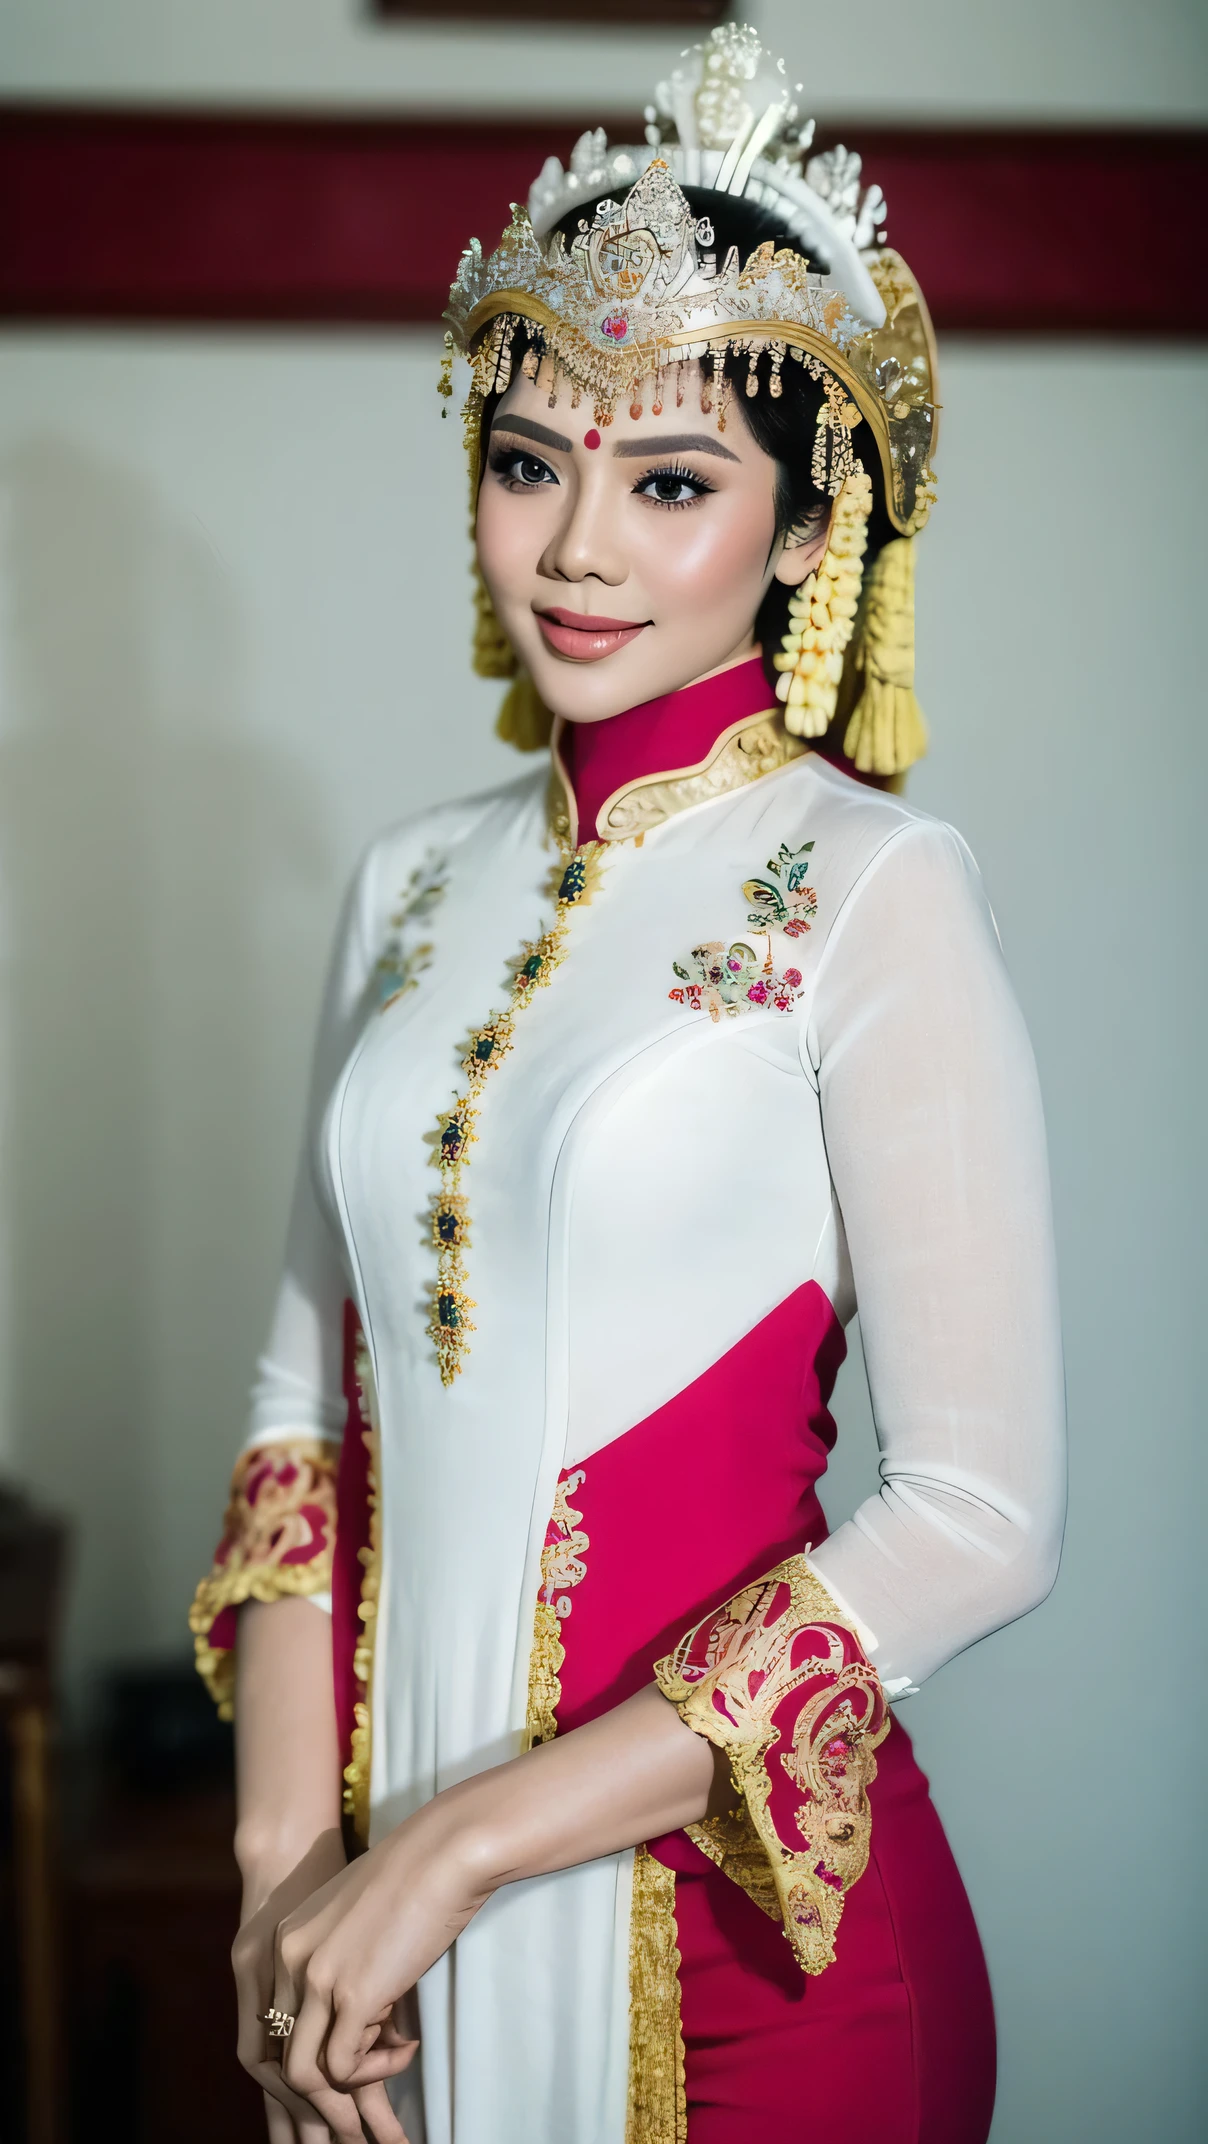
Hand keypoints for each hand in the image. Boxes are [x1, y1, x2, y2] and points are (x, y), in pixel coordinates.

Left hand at [271, 1799, 481, 2119]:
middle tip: (362, 2089)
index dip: (310, 2049)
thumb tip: (358, 2014)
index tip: (350, 2055)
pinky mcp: (352, 1996)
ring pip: (304, 2072)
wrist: (446, 1850)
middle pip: (281, 2051)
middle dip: (319, 2086)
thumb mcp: (356, 1919)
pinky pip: (343, 2067)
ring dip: (344, 2090)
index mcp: (287, 1939)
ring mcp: (316, 1979)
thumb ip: (342, 1960)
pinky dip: (375, 2072)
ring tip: (388, 2069)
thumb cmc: (416, 1877)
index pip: (275, 2020)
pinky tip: (408, 2048)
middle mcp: (289, 1959)